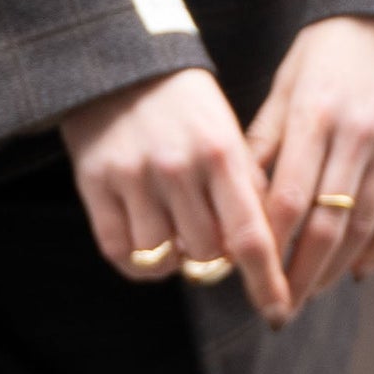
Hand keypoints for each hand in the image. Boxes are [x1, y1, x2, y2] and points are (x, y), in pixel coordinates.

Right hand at [61, 68, 292, 327]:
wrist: (120, 62)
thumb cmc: (185, 104)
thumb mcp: (226, 131)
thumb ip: (247, 185)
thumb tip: (266, 247)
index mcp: (220, 152)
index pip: (250, 235)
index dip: (266, 280)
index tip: (278, 311)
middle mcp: (177, 167)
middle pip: (206, 255)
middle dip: (214, 255)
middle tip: (208, 231)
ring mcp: (132, 177)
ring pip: (163, 259)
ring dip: (175, 256)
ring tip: (175, 227)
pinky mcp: (95, 184)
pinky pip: (121, 253)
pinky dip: (138, 259)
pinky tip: (147, 236)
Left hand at [248, 16, 373, 314]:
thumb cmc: (331, 45)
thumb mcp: (288, 80)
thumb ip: (266, 138)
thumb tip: (240, 196)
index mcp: (313, 115)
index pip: (286, 200)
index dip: (267, 247)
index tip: (249, 277)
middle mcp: (356, 134)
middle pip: (325, 226)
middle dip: (300, 276)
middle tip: (279, 309)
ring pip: (364, 228)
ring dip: (335, 270)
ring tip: (311, 292)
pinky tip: (359, 272)